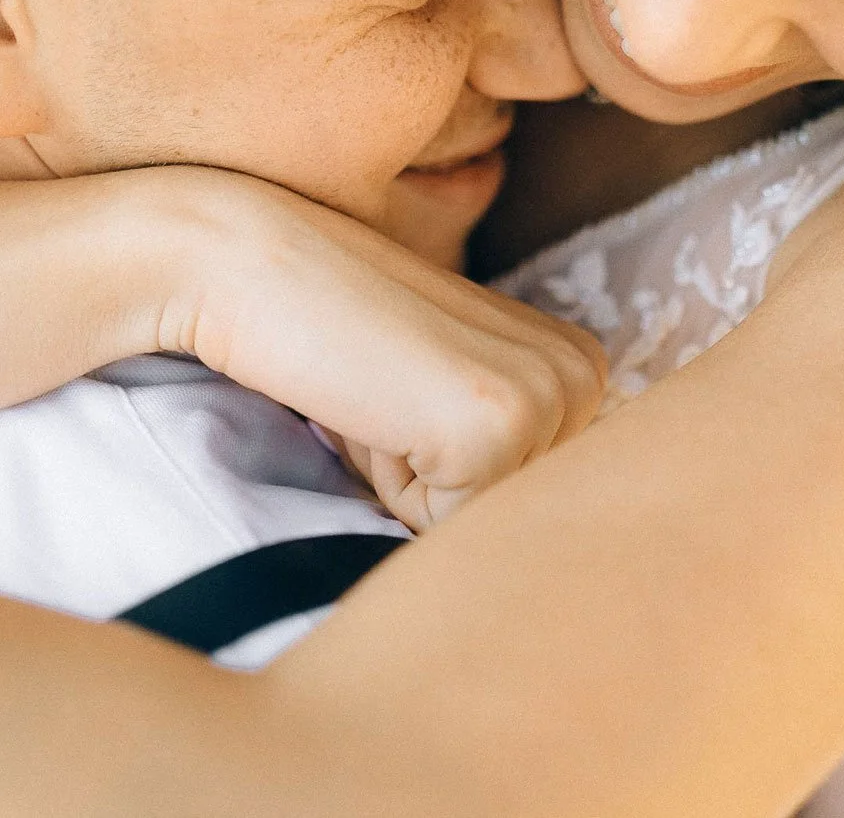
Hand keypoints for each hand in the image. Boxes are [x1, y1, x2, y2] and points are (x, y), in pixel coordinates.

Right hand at [131, 168, 608, 530]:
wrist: (258, 270)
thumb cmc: (341, 342)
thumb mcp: (446, 396)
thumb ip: (499, 448)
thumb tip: (515, 572)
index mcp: (583, 365)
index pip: (532, 495)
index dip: (453, 472)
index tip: (409, 399)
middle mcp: (585, 375)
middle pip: (516, 514)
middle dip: (443, 484)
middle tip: (391, 401)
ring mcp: (549, 397)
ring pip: (483, 525)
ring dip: (419, 489)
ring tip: (383, 404)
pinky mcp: (498, 427)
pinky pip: (448, 526)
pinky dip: (396, 491)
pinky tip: (375, 413)